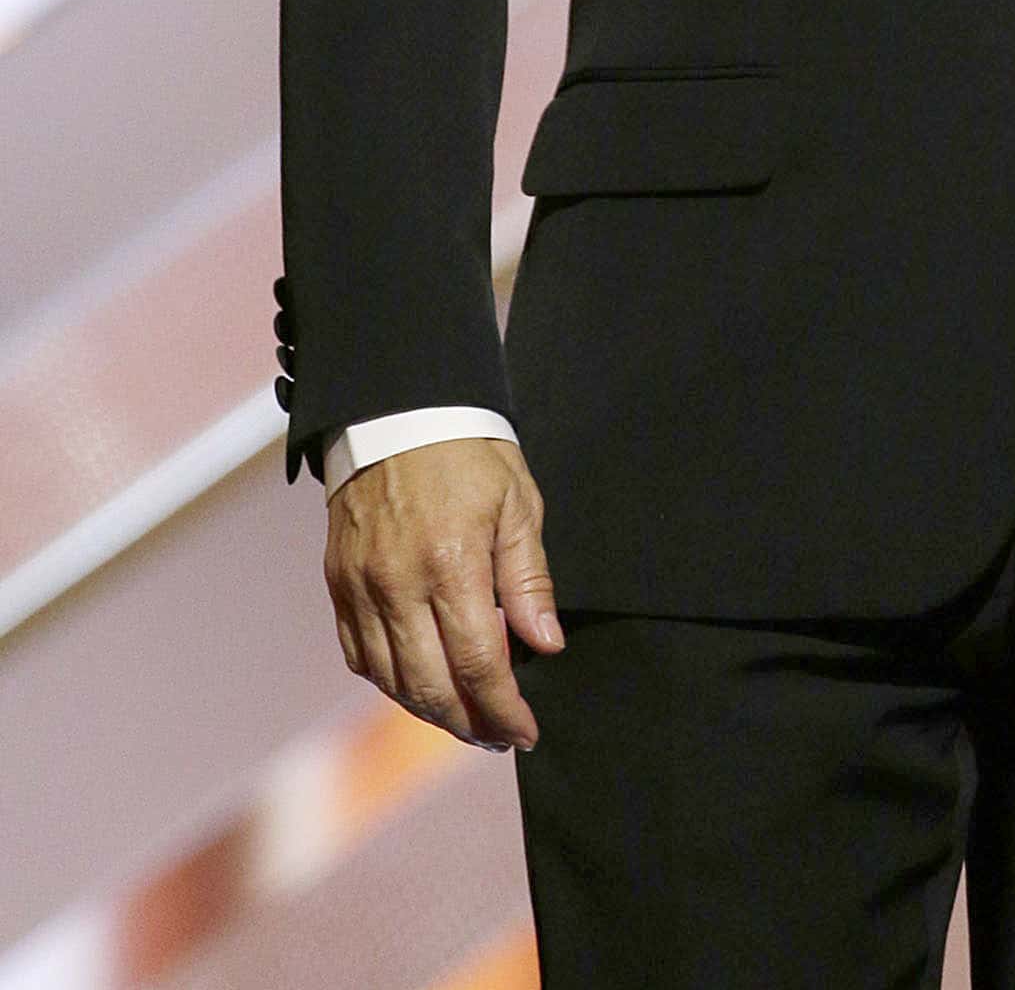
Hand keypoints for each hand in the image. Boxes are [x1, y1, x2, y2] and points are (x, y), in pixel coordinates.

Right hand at [324, 436, 563, 751]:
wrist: (397, 408)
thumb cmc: (468, 452)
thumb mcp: (518, 502)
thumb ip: (529, 579)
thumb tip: (546, 645)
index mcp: (451, 561)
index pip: (478, 663)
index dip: (503, 708)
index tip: (526, 731)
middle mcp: (398, 582)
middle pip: (430, 686)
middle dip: (469, 724)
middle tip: (498, 736)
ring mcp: (361, 585)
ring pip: (391, 680)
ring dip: (430, 711)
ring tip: (465, 719)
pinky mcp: (338, 582)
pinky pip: (359, 654)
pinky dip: (390, 681)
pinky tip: (419, 684)